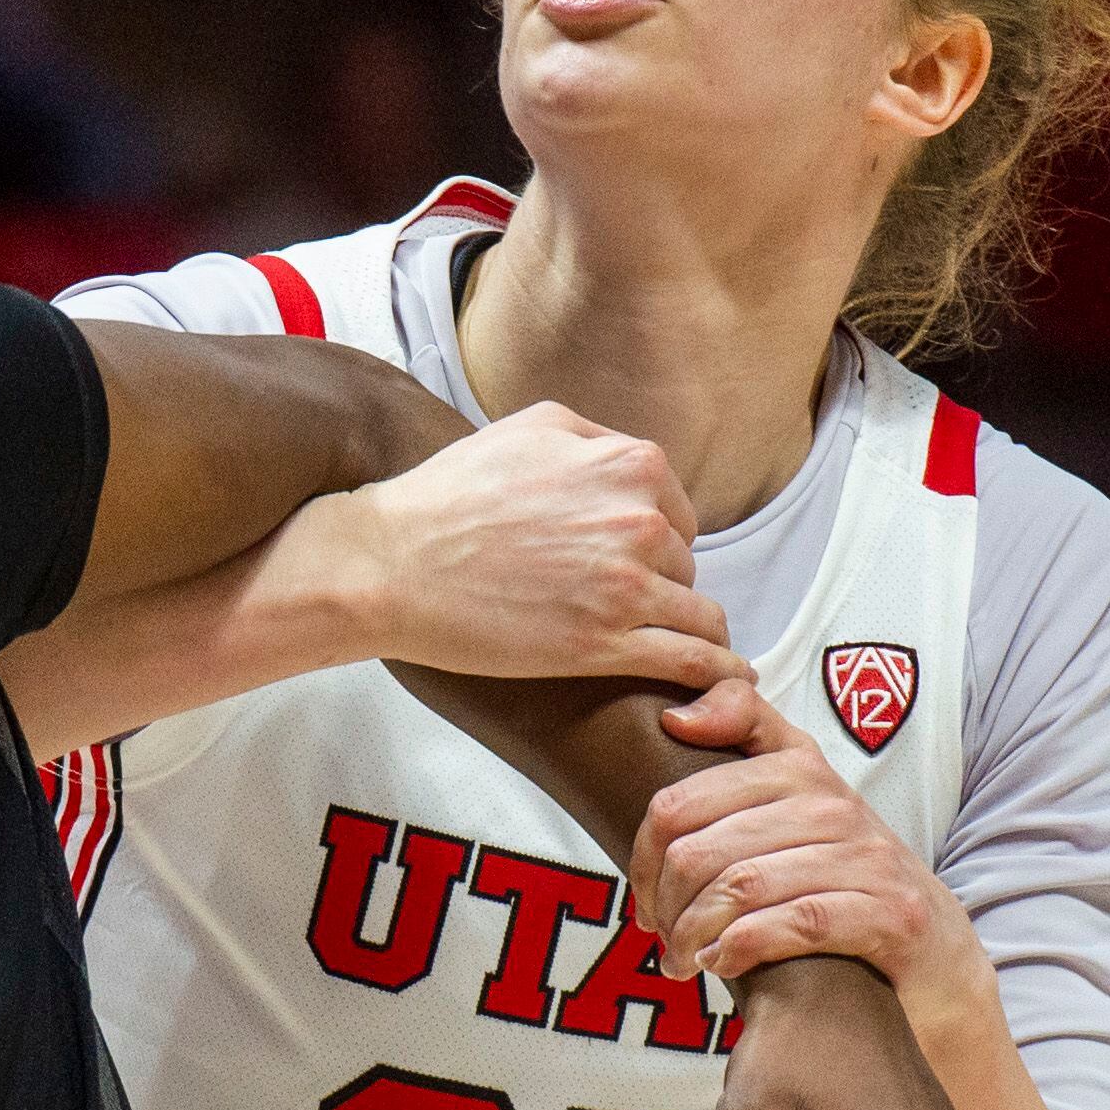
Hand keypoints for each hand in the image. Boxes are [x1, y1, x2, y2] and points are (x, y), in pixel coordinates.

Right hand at [335, 404, 742, 694]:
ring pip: (698, 614)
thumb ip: (595, 440)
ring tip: (670, 650)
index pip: (677, 512)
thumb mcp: (529, 429)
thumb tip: (629, 463)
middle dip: (657, 584)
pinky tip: (719, 681)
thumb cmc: (446, 497)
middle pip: (685, 564)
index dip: (652, 541)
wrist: (389, 564)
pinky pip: (692, 661)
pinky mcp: (605, 645)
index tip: (621, 563)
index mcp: (626, 464)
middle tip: (608, 604)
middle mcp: (638, 520)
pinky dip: (713, 673)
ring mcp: (625, 586)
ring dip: (686, 632)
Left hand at [631, 681, 981, 1018]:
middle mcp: (833, 805)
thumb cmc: (844, 874)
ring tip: (681, 961)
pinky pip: (794, 923)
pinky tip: (724, 965)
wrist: (938, 947)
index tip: (644, 895)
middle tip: (660, 938)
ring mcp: (865, 859)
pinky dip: (742, 948)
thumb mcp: (797, 799)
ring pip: (740, 888)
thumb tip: (674, 717)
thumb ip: (742, 738)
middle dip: (665, 904)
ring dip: (694, 936)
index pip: (680, 803)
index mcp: (799, 769)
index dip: (643, 857)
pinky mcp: (889, 914)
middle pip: (701, 850)